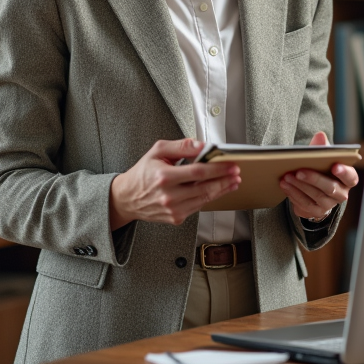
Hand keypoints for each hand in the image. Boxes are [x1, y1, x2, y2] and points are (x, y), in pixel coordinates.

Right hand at [109, 138, 240, 228]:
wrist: (127, 198)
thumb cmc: (143, 173)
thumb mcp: (157, 152)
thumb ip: (181, 146)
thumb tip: (201, 145)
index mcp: (164, 177)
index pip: (198, 172)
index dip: (217, 169)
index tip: (230, 164)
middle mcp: (169, 196)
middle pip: (204, 188)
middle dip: (224, 180)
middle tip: (236, 173)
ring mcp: (173, 209)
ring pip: (204, 199)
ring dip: (221, 190)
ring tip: (232, 181)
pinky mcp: (175, 218)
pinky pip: (198, 207)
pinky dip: (210, 198)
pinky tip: (218, 190)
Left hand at [280, 131, 358, 221]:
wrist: (315, 188)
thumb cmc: (322, 168)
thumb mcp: (323, 157)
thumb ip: (322, 146)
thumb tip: (320, 135)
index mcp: (348, 179)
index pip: (351, 177)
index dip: (344, 172)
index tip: (335, 166)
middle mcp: (341, 193)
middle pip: (330, 188)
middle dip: (314, 179)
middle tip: (299, 171)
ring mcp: (329, 205)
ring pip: (316, 197)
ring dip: (299, 186)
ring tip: (287, 177)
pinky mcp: (316, 212)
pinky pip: (305, 204)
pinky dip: (293, 194)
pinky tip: (285, 185)